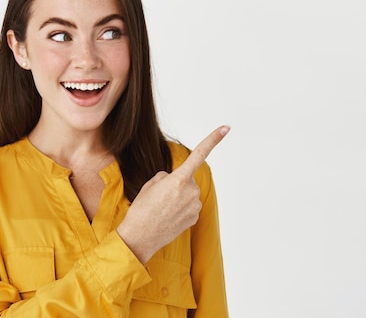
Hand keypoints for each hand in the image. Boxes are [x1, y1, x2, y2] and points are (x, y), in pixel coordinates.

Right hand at [117, 125, 229, 263]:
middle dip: (177, 185)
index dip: (213, 139)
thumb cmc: (142, 209)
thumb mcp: (151, 184)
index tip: (225, 128)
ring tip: (162, 209)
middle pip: (188, 180)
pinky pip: (189, 208)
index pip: (199, 154)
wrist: (140, 238)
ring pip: (189, 195)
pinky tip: (168, 217)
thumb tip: (177, 181)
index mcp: (179, 179)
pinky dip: (180, 210)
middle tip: (160, 197)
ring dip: (178, 198)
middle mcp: (191, 192)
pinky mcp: (195, 219)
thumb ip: (168, 177)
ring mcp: (195, 206)